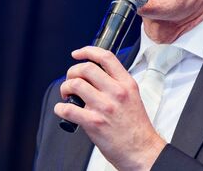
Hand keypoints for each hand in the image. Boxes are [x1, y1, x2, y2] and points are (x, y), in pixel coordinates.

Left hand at [54, 46, 166, 170]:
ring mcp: (104, 107)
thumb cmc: (136, 128)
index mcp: (126, 84)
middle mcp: (116, 92)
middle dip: (72, 72)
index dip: (88, 51)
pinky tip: (63, 110)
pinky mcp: (94, 122)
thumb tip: (96, 76)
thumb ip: (117, 84)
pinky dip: (60, 108)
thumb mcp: (133, 98)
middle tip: (71, 80)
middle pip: (86, 68)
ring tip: (67, 95)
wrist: (142, 151)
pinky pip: (68, 109)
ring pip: (75, 85)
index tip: (78, 54)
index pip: (106, 57)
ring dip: (65, 88)